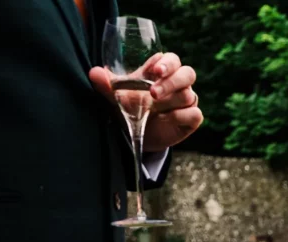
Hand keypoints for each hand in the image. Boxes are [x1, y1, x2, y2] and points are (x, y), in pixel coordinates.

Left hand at [89, 52, 203, 151]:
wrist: (139, 135)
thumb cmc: (131, 108)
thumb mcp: (117, 97)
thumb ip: (107, 85)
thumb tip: (94, 72)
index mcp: (162, 72)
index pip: (172, 60)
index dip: (167, 63)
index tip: (155, 69)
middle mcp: (178, 84)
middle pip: (187, 74)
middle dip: (172, 81)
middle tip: (153, 92)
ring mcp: (187, 102)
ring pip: (189, 95)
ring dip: (171, 101)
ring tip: (154, 108)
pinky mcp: (191, 119)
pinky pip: (194, 114)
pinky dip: (180, 116)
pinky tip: (166, 119)